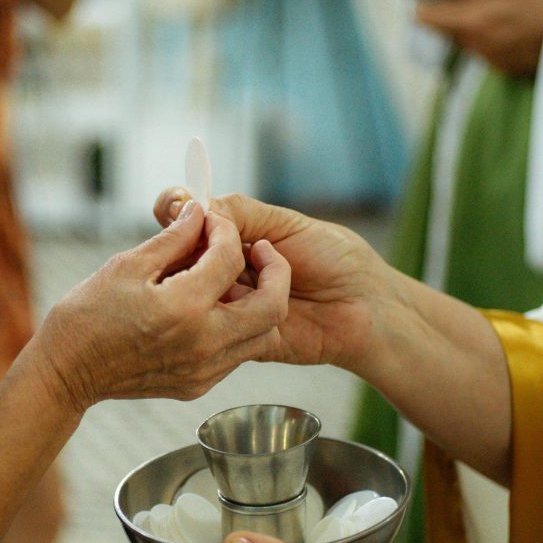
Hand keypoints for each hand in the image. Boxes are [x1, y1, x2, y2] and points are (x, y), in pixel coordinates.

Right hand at [33, 201, 290, 413]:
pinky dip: (240, 325)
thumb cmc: (86, 316)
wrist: (67, 374)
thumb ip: (173, 238)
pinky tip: (216, 306)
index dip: (225, 230)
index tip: (211, 220)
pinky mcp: (201, 384)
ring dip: (260, 300)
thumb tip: (199, 210)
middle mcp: (203, 343)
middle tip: (258, 250)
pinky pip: (239, 352)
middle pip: (272, 304)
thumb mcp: (127, 266)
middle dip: (276, 270)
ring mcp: (205, 369)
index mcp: (182, 308)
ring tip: (237, 277)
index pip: (230, 258)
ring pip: (262, 332)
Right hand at [153, 192, 388, 372]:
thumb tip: (197, 203)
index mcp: (235, 239)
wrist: (368, 304)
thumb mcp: (286, 224)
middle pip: (185, 258)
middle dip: (187, 245)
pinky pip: (220, 325)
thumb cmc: (336, 259)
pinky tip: (249, 290)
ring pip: (198, 290)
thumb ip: (241, 213)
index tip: (174, 205)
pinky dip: (228, 306)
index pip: (190, 223)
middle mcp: (228, 272)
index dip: (176, 211)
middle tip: (199, 236)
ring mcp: (233, 306)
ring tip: (242, 262)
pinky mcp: (242, 339)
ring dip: (209, 275)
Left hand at [416, 0, 542, 75]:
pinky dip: (482, 35)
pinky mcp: (500, 65)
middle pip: (441, 29)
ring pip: (461, 39)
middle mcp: (473, 44)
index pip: (425, 18)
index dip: (420, 1)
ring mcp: (486, 57)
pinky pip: (480, 49)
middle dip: (442, 11)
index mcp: (471, 20)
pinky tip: (501, 21)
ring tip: (482, 2)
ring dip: (463, 23)